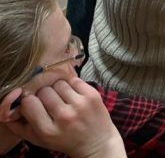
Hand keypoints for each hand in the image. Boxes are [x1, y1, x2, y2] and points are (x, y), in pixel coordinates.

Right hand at [2, 80, 125, 157]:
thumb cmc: (63, 140)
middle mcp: (64, 116)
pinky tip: (73, 96)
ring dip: (58, 89)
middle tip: (49, 103)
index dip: (29, 102)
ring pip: (58, 83)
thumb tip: (9, 108)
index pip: (29, 103)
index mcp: (47, 130)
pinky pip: (74, 80)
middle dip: (44, 95)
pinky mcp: (92, 95)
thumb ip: (19, 125)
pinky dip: (71, 85)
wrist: (96, 142)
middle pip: (44, 91)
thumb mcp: (39, 139)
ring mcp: (80, 105)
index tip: (34, 105)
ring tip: (62, 99)